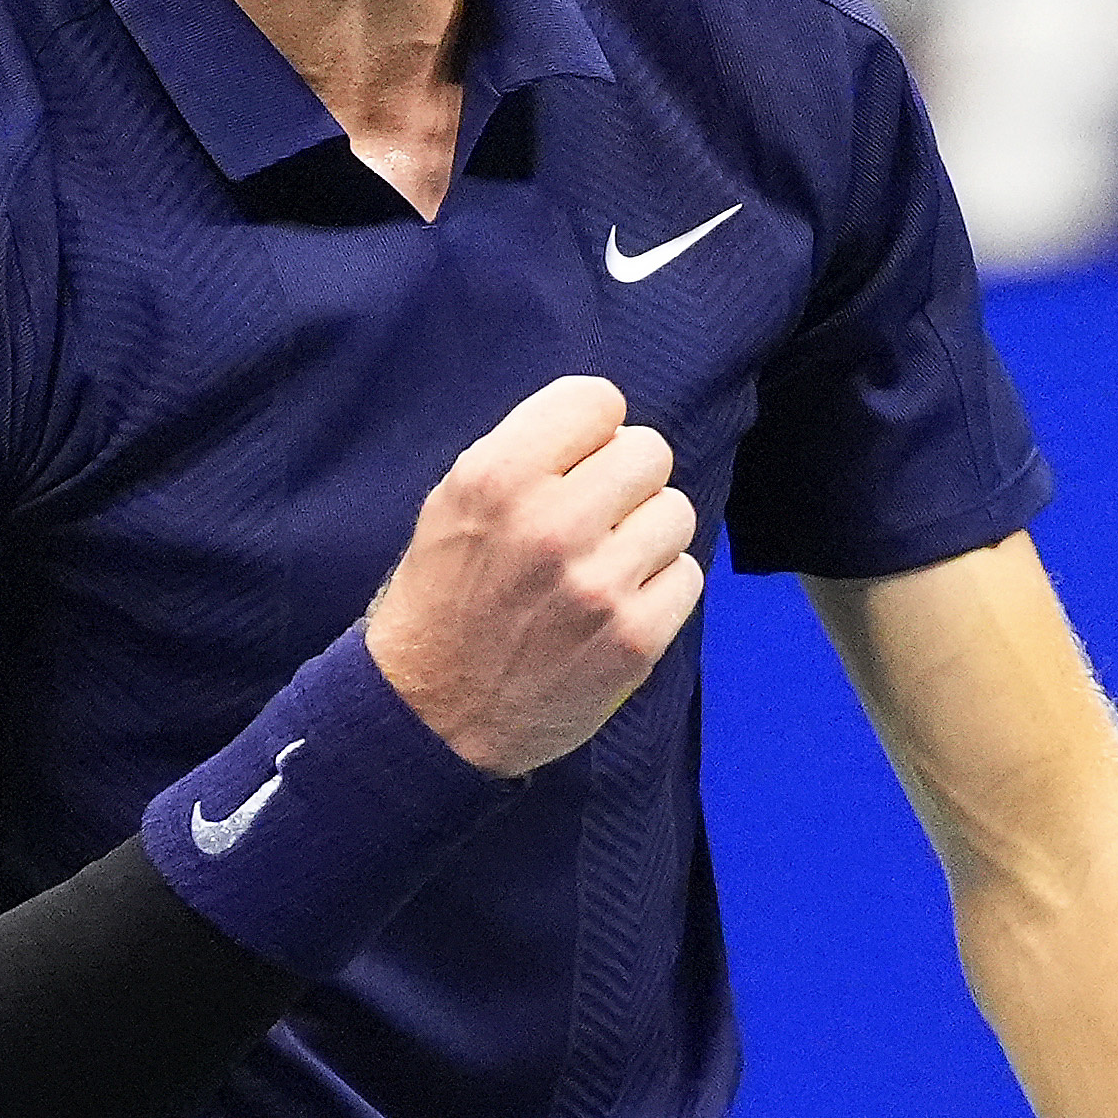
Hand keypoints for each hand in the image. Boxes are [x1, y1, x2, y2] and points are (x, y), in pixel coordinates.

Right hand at [363, 373, 702, 776]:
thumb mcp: (453, 506)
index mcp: (497, 479)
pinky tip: (617, 608)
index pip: (597, 400)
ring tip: (605, 566)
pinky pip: (687, 575)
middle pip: (649, 452)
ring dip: (647, 535)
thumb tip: (607, 428)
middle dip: (626, 482)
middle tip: (596, 518)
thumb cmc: (443, 602)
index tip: (577, 462)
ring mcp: (598, 585)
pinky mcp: (635, 638)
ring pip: (676, 512)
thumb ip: (525, 455)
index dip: (592, 430)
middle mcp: (551, 524)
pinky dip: (660, 589)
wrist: (430, 717)